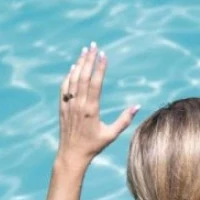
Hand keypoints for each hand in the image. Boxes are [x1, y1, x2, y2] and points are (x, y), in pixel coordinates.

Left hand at [58, 43, 138, 162]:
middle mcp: (78, 105)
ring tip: (85, 51)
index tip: (104, 55)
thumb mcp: (112, 134)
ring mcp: (68, 105)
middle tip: (94, 45)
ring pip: (73, 79)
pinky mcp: (62, 107)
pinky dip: (69, 75)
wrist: (71, 154)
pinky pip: (64, 87)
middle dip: (89, 59)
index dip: (100, 68)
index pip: (95, 83)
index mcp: (91, 110)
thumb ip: (125, 120)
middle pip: (83, 76)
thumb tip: (137, 106)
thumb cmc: (94, 145)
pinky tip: (74, 67)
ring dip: (79, 63)